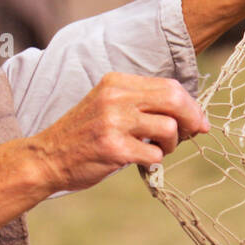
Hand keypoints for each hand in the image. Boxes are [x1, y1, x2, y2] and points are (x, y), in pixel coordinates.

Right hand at [28, 72, 208, 192]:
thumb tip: (190, 115)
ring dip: (171, 144)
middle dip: (191, 119)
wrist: (46, 159)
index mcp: (116, 82)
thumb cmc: (83, 136)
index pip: (168, 86)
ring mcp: (113, 122)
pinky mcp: (113, 148)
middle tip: (191, 135)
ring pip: (168, 128)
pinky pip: (154, 155)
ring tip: (158, 151)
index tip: (197, 121)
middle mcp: (115, 98)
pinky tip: (142, 161)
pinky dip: (155, 161)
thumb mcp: (108, 106)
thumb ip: (141, 104)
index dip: (190, 105)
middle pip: (174, 100)